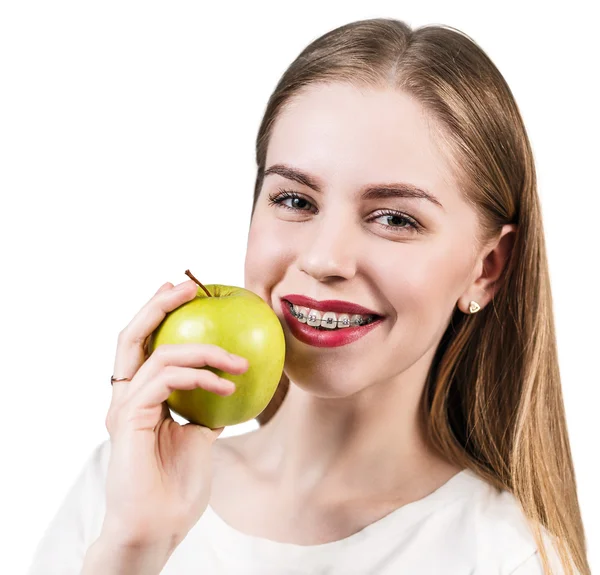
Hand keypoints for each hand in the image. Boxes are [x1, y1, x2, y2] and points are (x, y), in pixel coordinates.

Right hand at [102, 280, 248, 548]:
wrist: (160, 525)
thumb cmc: (178, 485)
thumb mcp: (200, 435)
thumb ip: (204, 406)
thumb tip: (226, 383)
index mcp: (138, 399)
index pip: (142, 347)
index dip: (157, 315)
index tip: (186, 295)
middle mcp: (124, 398)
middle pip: (131, 337)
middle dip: (158, 306)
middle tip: (187, 288)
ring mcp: (124, 408)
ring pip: (156, 355)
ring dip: (202, 350)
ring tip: (237, 360)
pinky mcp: (130, 420)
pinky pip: (165, 380)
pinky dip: (199, 377)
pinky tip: (226, 385)